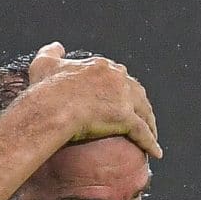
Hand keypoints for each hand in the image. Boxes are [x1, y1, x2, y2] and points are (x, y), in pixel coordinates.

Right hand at [26, 42, 162, 158]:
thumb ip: (51, 52)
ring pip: (144, 110)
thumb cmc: (46, 89)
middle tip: (140, 115)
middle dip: (139, 103)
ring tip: (152, 134)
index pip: (118, 76)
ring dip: (150, 122)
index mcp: (100, 66)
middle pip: (135, 91)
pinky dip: (151, 142)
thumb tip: (58, 46)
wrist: (51, 107)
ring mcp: (123, 98)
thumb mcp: (44, 64)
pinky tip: (156, 152)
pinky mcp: (125, 118)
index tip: (120, 98)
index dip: (120, 88)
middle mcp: (116, 78)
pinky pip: (143, 132)